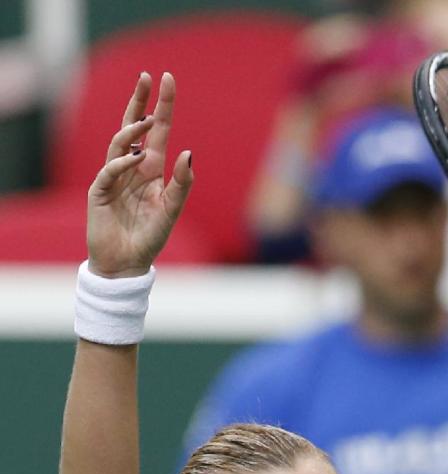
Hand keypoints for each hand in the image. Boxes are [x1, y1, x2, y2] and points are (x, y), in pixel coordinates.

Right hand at [87, 72, 192, 278]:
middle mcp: (131, 167)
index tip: (167, 79)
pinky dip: (122, 162)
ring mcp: (113, 177)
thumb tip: (189, 153)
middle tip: (146, 76)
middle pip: (133, 126)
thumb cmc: (149, 238)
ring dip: (133, 129)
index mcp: (150, 169)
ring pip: (120, 142)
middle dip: (140, 101)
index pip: (157, 131)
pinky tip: (136, 157)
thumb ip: (182, 185)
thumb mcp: (171, 211)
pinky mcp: (99, 192)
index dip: (162, 106)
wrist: (126, 264)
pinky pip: (110, 170)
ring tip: (148, 119)